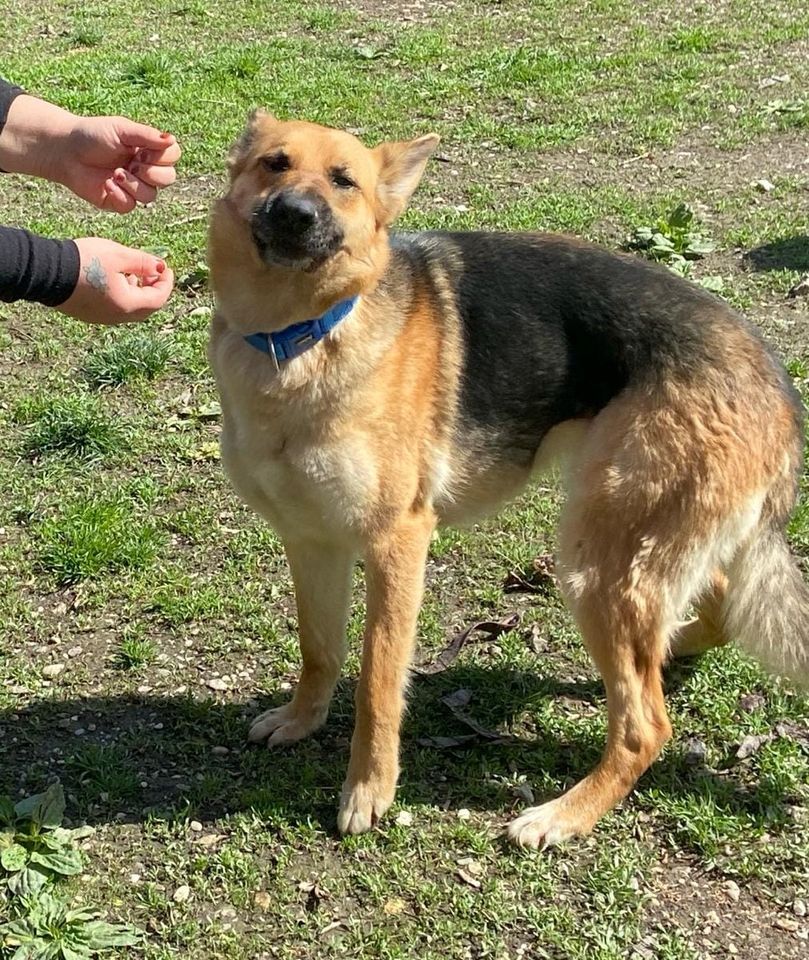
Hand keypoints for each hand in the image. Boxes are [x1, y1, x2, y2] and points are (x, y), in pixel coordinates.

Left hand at [0, 95, 179, 212]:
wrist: (65, 151)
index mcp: (148, 150)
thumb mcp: (121, 129)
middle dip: (152, 173)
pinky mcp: (120, 202)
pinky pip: (131, 206)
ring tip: (115, 173)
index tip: (142, 150)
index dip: (163, 157)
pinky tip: (107, 184)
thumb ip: (147, 135)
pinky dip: (120, 195)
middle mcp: (145, 169)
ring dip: (134, 184)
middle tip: (132, 163)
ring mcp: (134, 187)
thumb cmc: (92, 135)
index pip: (173, 156)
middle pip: (169, 178)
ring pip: (151, 195)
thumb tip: (172, 139)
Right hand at [58, 238, 174, 323]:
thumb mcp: (118, 255)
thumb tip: (160, 266)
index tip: (166, 267)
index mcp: (128, 305)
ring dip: (138, 292)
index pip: (159, 299)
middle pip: (147, 307)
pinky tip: (115, 278)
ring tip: (132, 272)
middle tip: (152, 271)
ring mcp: (102, 318)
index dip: (166, 282)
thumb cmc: (84, 261)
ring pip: (131, 309)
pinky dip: (123, 296)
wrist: (46, 272)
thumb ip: (143, 262)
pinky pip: (115, 308)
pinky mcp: (89, 315)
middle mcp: (117, 317)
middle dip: (154, 289)